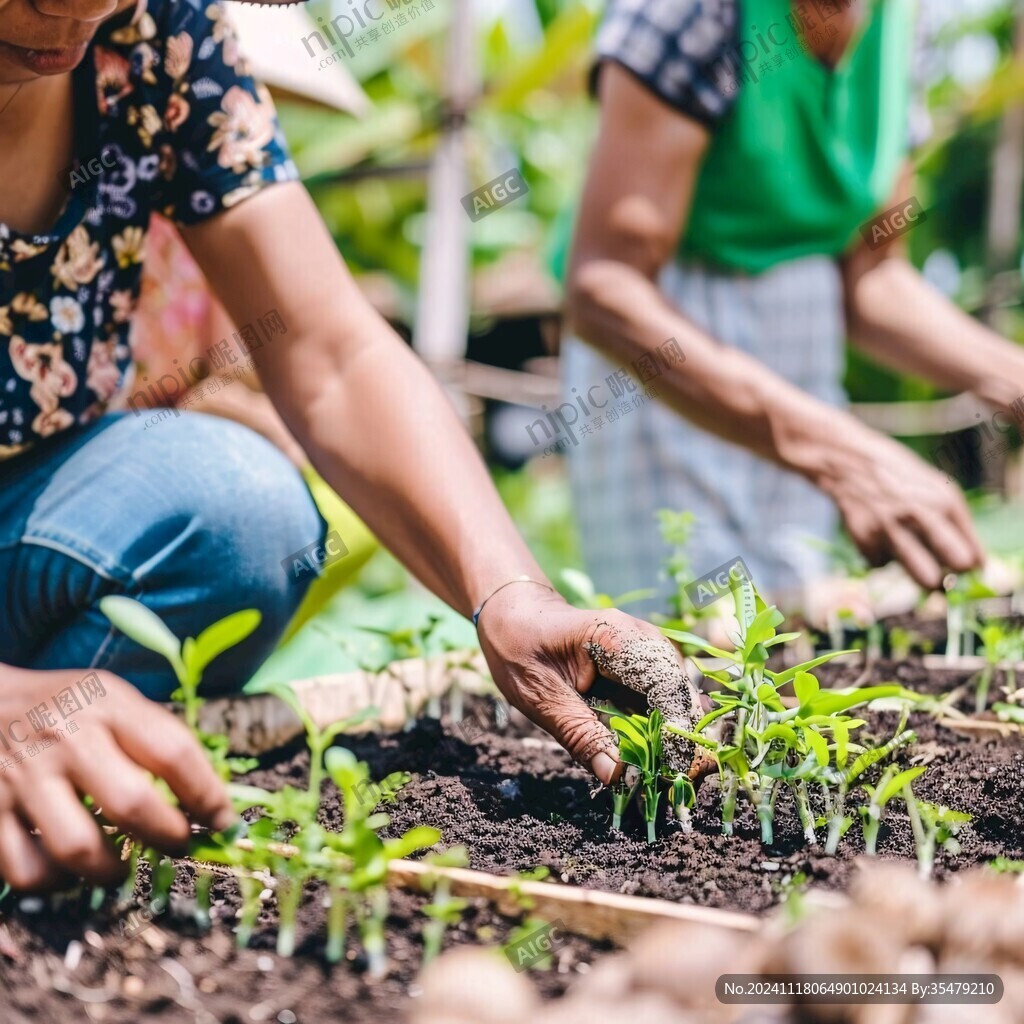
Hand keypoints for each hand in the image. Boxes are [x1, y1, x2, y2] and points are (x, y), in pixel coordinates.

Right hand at [0, 666, 235, 890]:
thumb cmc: (67, 705)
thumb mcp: (114, 698)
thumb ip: (156, 738)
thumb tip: (209, 797)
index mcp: (108, 705)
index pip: (173, 752)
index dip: (208, 794)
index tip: (224, 819)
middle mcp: (66, 739)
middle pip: (131, 803)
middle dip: (169, 835)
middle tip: (180, 843)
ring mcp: (24, 778)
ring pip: (78, 849)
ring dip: (112, 871)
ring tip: (124, 866)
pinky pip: (29, 871)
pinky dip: (58, 882)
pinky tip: (71, 869)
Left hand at [475, 588, 710, 784]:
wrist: (514, 615)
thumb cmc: (520, 646)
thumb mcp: (541, 696)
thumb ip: (580, 734)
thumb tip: (617, 777)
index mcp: (616, 636)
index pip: (664, 684)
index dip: (675, 729)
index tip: (672, 770)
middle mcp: (640, 639)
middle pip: (678, 692)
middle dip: (680, 739)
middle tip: (676, 782)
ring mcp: (644, 651)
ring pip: (674, 699)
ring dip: (671, 738)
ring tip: (667, 777)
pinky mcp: (639, 667)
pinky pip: (658, 701)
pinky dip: (657, 730)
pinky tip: (653, 759)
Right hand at [819, 431, 983, 589]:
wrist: (846, 461)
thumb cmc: (900, 477)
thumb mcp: (937, 489)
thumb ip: (956, 524)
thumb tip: (975, 566)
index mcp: (946, 502)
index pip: (972, 554)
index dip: (968, 567)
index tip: (960, 569)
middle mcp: (922, 515)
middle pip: (955, 566)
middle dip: (953, 577)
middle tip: (943, 574)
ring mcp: (891, 529)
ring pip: (924, 578)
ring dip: (924, 577)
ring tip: (917, 566)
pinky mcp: (864, 539)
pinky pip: (882, 564)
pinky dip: (882, 557)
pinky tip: (878, 538)